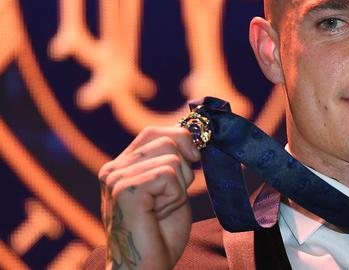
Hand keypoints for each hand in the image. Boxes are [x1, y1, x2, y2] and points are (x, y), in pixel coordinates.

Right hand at [98, 126, 200, 269]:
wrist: (145, 269)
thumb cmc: (160, 234)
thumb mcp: (171, 189)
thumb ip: (174, 162)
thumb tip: (195, 134)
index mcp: (121, 167)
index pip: (154, 132)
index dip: (182, 138)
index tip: (196, 156)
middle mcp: (113, 169)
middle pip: (166, 139)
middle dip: (184, 168)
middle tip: (172, 198)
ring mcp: (116, 178)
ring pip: (171, 157)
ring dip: (179, 187)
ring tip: (161, 209)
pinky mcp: (124, 189)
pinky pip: (168, 174)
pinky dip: (174, 197)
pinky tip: (158, 214)